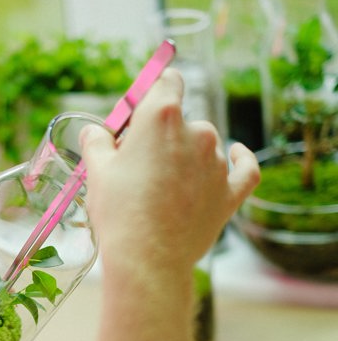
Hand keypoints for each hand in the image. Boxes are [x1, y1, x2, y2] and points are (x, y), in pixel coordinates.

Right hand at [81, 68, 259, 278]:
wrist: (148, 259)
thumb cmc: (119, 212)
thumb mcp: (97, 171)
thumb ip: (97, 142)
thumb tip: (95, 133)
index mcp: (161, 117)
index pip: (167, 81)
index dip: (156, 89)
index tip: (144, 104)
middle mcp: (196, 132)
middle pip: (182, 120)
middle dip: (163, 136)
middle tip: (140, 164)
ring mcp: (216, 163)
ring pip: (205, 146)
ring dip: (188, 156)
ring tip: (163, 186)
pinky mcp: (230, 192)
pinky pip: (244, 168)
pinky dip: (241, 159)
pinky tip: (236, 153)